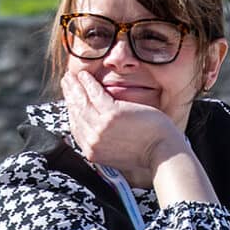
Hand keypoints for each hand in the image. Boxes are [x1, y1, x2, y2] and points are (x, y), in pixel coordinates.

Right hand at [63, 68, 190, 187]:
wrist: (163, 153)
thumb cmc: (148, 152)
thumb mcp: (118, 154)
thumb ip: (105, 143)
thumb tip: (97, 132)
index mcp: (92, 151)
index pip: (76, 127)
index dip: (71, 110)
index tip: (69, 99)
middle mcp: (92, 140)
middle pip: (76, 113)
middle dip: (69, 95)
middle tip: (66, 82)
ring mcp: (100, 128)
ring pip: (81, 102)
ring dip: (74, 86)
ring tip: (71, 76)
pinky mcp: (112, 114)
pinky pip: (95, 94)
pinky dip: (88, 83)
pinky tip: (84, 75)